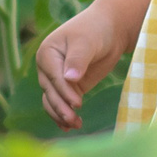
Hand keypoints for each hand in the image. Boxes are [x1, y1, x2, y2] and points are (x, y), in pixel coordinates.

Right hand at [36, 8, 123, 130]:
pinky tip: (70, 127)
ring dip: (61, 115)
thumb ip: (78, 60)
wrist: (110, 30)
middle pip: (51, 92)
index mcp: (47, 53)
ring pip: (53, 101)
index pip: (54, 77)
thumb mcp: (86, 41)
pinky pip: (62, 103)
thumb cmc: (96, 30)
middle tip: (74, 120)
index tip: (77, 103)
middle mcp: (47, 67)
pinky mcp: (69, 87)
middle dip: (61, 107)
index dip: (64, 91)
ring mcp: (56, 79)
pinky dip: (64, 115)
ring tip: (75, 126)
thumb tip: (69, 79)